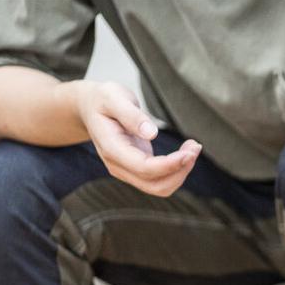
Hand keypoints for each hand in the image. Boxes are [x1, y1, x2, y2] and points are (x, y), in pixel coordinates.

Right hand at [75, 81, 201, 196]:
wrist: (89, 108)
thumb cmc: (102, 100)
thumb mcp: (113, 97)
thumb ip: (131, 114)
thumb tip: (151, 133)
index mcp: (111, 149)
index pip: (145, 168)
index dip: (170, 165)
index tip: (189, 152)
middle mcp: (118, 166)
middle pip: (155, 185)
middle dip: (180, 170)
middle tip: (195, 146)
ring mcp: (127, 171)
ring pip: (160, 187)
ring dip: (181, 172)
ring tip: (193, 147)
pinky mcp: (137, 170)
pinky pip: (161, 181)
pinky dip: (177, 171)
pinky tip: (185, 152)